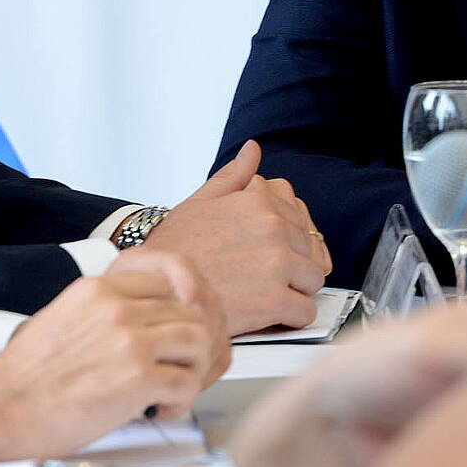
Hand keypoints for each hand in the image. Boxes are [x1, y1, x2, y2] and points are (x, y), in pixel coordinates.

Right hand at [0, 251, 224, 463]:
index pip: (169, 283)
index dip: (180, 312)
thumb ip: (106, 309)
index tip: (173, 336)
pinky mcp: (138, 376)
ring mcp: (130, 340)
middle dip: (191, 345)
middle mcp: (118, 308)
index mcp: (99, 289)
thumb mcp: (64, 316)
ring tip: (172, 390)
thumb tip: (147, 317)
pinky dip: (182, 400)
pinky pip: (187, 382)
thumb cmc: (26, 376)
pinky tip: (161, 410)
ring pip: (199, 341)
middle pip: (189, 312)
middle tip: (178, 369)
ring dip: (193, 369)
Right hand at [143, 140, 332, 333]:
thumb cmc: (172, 250)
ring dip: (296, 289)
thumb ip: (233, 176)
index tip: (264, 250)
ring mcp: (277, 264)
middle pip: (309, 247)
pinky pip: (306, 311)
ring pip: (313, 278)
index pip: (298, 215)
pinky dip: (292, 316)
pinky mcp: (275, 300)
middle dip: (292, 262)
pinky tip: (269, 315)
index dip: (284, 236)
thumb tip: (253, 149)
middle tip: (260, 276)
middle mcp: (274, 228)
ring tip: (264, 295)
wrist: (152, 291)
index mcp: (259, 201)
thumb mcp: (199, 203)